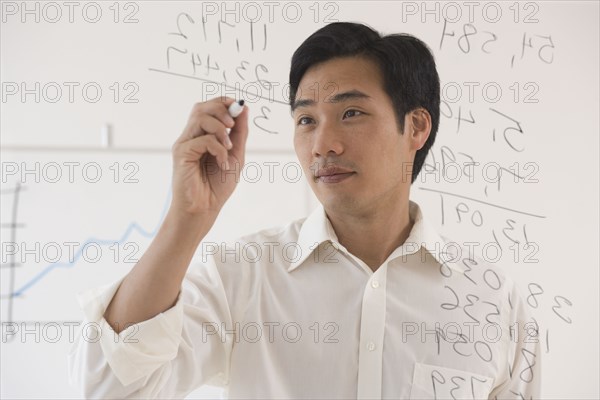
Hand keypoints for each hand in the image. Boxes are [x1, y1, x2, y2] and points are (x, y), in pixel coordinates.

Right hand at [170, 97, 248, 216]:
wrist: (205, 209)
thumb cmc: (217, 186)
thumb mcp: (236, 156)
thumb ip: (239, 133)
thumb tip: (243, 109)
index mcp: (201, 135)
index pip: (208, 108)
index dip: (223, 102)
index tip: (238, 106)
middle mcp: (190, 137)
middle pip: (201, 107)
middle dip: (221, 110)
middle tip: (232, 126)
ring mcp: (184, 144)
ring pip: (200, 117)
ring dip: (220, 129)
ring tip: (228, 147)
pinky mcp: (181, 154)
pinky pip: (203, 140)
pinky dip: (219, 149)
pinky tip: (222, 163)